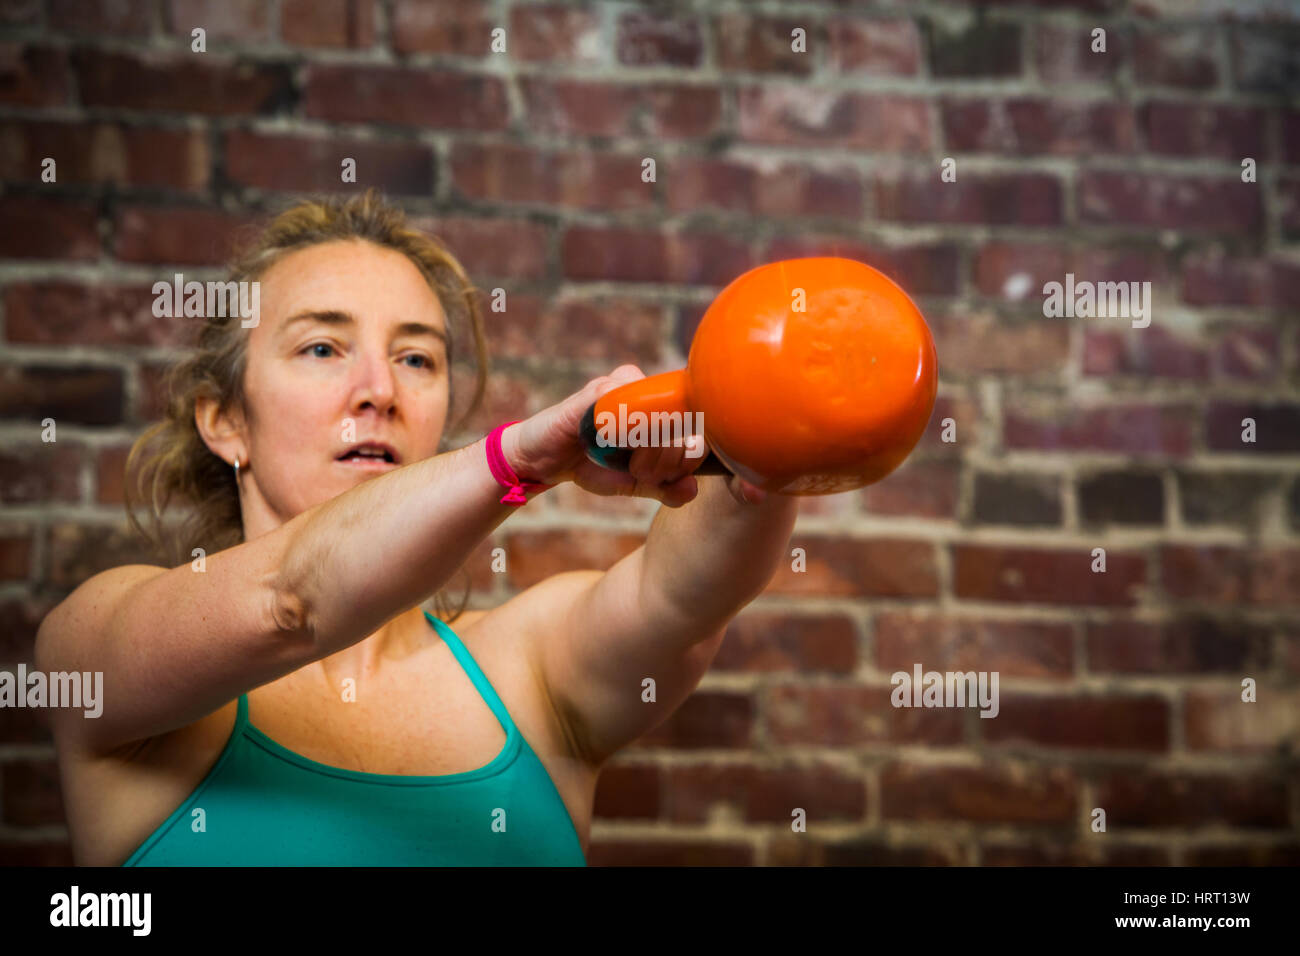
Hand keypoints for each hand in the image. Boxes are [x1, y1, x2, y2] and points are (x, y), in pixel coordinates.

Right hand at [502, 365, 732, 507]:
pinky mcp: (598, 390)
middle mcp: (647, 392)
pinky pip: (625, 408)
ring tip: (620, 459)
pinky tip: (600, 443)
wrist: (543, 460)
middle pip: (681, 425)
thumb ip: (665, 488)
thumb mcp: (633, 484)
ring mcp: (623, 387)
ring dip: (643, 452)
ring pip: (658, 418)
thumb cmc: (591, 465)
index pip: (697, 430)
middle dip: (663, 462)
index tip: (661, 478)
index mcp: (662, 410)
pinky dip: (617, 434)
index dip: (684, 460)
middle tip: (637, 472)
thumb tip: (692, 489)